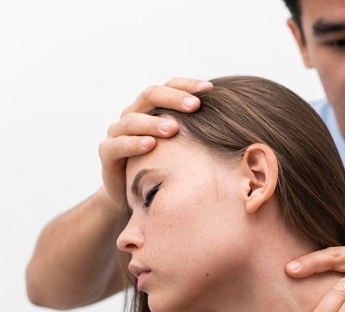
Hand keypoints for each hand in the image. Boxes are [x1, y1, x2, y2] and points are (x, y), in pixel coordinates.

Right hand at [97, 77, 212, 208]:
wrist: (130, 193)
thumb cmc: (164, 165)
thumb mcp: (182, 147)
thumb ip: (198, 132)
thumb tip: (237, 124)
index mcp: (151, 107)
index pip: (168, 86)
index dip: (187, 85)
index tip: (211, 89)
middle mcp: (133, 113)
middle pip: (149, 95)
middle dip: (173, 98)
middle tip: (195, 105)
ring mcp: (117, 132)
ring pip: (132, 119)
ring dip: (154, 122)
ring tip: (174, 128)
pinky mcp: (107, 153)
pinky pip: (117, 145)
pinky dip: (133, 144)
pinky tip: (150, 145)